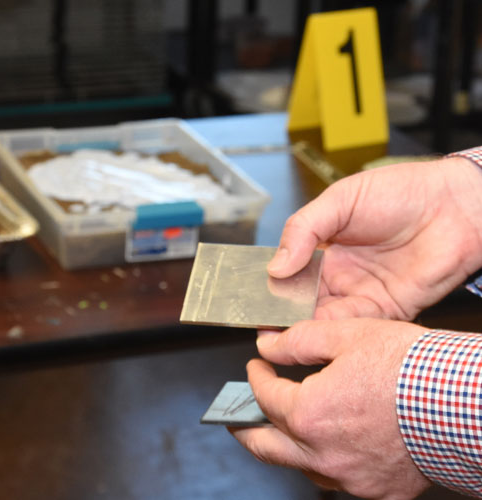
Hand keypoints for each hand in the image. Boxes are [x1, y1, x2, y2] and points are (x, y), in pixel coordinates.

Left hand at [230, 319, 431, 498]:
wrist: (464, 400)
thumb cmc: (409, 367)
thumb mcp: (347, 335)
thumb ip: (298, 340)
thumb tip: (268, 345)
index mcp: (310, 413)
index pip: (265, 395)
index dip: (256, 377)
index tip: (256, 366)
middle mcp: (323, 453)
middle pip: (266, 447)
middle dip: (245, 429)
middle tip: (235, 418)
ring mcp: (351, 478)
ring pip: (299, 468)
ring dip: (283, 449)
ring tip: (277, 432)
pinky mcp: (378, 491)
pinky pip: (337, 482)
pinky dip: (322, 463)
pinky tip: (326, 447)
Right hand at [268, 157, 481, 319]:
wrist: (455, 206)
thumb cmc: (401, 192)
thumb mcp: (340, 200)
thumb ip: (304, 229)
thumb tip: (275, 265)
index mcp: (324, 246)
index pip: (287, 269)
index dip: (268, 282)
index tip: (247, 294)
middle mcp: (339, 273)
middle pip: (299, 298)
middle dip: (277, 310)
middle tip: (255, 319)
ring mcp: (360, 292)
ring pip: (320, 316)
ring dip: (298, 325)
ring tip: (273, 332)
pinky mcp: (384, 309)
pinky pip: (351, 326)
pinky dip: (330, 332)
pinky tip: (309, 333)